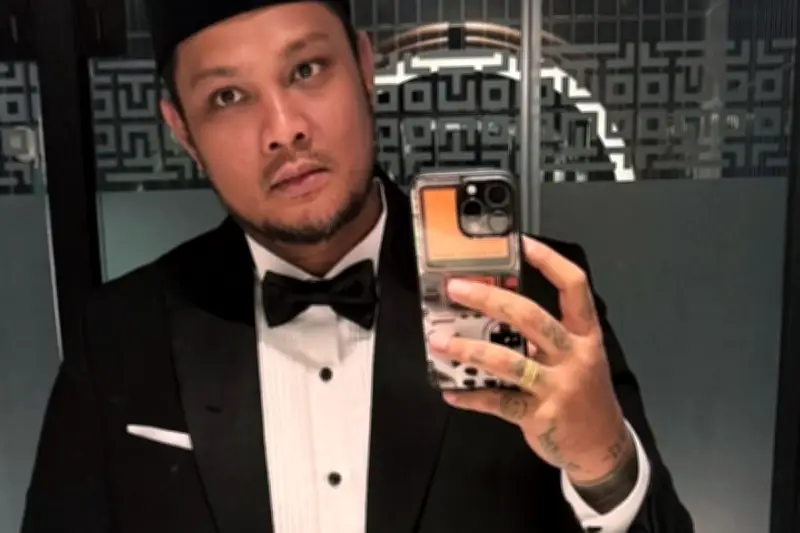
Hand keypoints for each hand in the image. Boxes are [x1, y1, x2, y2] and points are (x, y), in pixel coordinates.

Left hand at [428, 236, 633, 484]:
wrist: (601, 446)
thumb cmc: (584, 393)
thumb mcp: (578, 357)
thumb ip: (544, 335)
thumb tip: (493, 312)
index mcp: (585, 334)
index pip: (573, 286)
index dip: (548, 261)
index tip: (520, 242)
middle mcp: (573, 356)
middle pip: (531, 317)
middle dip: (490, 299)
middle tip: (456, 288)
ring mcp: (557, 387)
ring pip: (508, 362)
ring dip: (468, 349)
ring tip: (438, 342)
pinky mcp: (539, 416)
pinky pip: (498, 402)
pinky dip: (471, 396)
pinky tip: (450, 391)